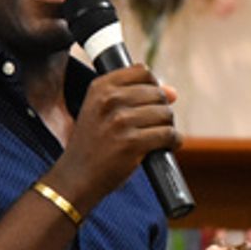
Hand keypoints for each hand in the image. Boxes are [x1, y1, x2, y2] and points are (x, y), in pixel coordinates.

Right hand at [50, 65, 180, 210]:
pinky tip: (167, 146)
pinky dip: (173, 141)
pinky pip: (168, 134)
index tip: (151, 100)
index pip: (142, 72)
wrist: (76, 177)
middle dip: (162, 109)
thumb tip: (173, 92)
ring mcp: (120, 121)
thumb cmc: (93, 145)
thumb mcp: (103, 112)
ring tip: (158, 136)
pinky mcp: (132, 143)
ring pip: (165, 114)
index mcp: (100, 87)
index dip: (153, 86)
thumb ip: (137, 97)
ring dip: (168, 126)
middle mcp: (109, 100)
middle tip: (153, 125)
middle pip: (157, 94)